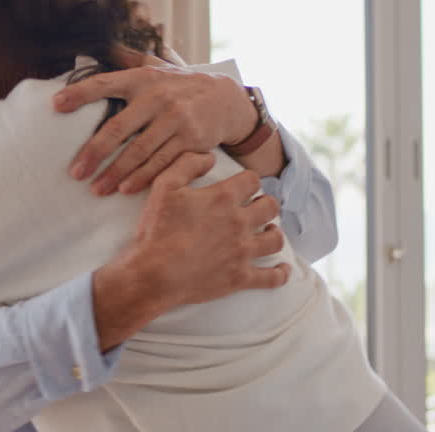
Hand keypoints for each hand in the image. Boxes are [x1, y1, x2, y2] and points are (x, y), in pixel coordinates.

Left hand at [53, 46, 258, 195]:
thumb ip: (129, 60)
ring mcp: (175, 120)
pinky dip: (143, 178)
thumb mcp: (156, 67)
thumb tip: (103, 45)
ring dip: (116, 173)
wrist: (227, 100)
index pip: (105, 84)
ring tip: (96, 188)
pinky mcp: (191, 140)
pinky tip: (126, 189)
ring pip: (139, 151)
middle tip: (75, 172)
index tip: (56, 105)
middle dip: (94, 152)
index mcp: (143, 79)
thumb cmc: (180, 86)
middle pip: (119, 128)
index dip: (80, 93)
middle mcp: (157, 98)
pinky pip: (162, 163)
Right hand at [91, 168, 288, 350]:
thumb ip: (187, 164)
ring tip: (267, 232)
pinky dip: (280, 274)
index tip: (242, 186)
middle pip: (270, 206)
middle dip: (265, 203)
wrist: (153, 274)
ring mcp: (242, 252)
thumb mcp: (164, 187)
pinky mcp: (241, 277)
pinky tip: (282, 269)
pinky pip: (272, 278)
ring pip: (276, 239)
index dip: (248, 180)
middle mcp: (239, 223)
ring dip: (274, 233)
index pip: (252, 180)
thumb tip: (209, 157)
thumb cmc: (156, 229)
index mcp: (223, 198)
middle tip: (256, 207)